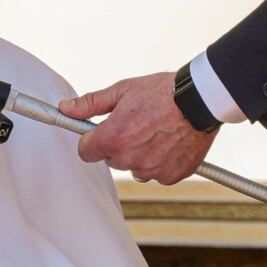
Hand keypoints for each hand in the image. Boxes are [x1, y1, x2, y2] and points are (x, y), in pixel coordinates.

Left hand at [58, 72, 216, 183]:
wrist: (200, 99)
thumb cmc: (162, 92)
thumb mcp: (121, 91)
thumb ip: (90, 104)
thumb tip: (66, 109)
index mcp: (112, 138)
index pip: (85, 152)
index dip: (92, 141)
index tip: (100, 133)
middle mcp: (130, 158)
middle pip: (111, 159)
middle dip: (118, 145)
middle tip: (136, 126)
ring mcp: (151, 169)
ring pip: (134, 167)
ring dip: (140, 155)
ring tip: (155, 132)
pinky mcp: (171, 176)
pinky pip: (157, 174)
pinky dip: (161, 162)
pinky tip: (169, 143)